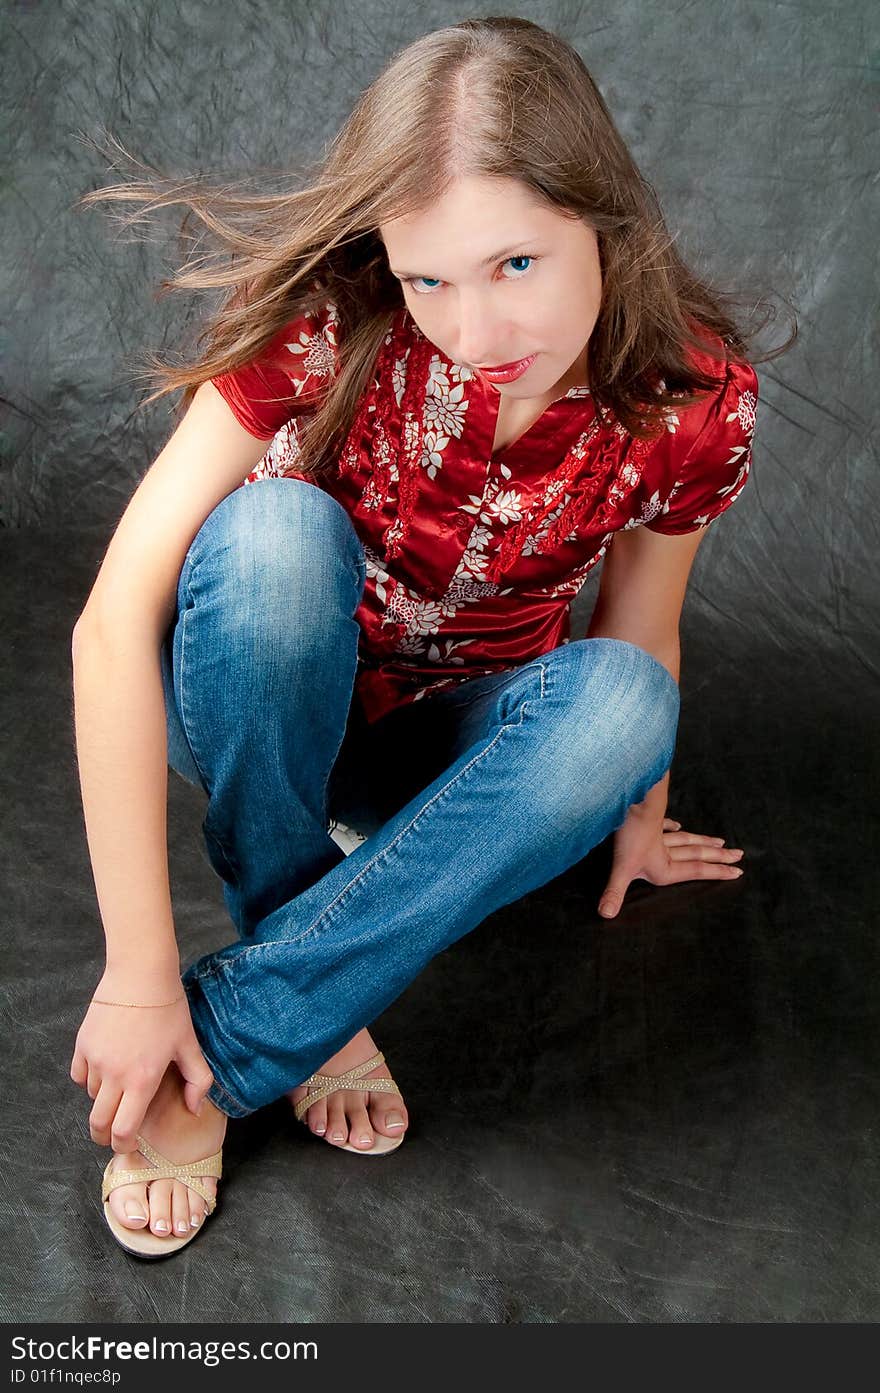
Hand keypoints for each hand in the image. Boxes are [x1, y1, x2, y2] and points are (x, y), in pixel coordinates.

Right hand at [69, 967, 214, 1151]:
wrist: (141, 975)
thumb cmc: (169, 1009)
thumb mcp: (190, 1044)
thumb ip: (198, 1081)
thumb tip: (194, 1109)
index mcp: (142, 1081)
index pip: (123, 1131)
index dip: (124, 1145)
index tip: (129, 1144)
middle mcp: (114, 1076)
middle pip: (98, 1123)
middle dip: (105, 1135)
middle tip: (114, 1133)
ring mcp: (95, 1060)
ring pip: (92, 1097)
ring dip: (103, 1099)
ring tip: (120, 1085)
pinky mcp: (82, 1045)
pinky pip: (80, 1075)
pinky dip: (90, 1079)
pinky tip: (105, 1068)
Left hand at [598, 811, 744, 918]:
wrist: (630, 803)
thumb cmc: (628, 837)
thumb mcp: (622, 869)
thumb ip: (615, 893)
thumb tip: (606, 914)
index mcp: (665, 866)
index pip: (697, 870)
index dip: (718, 872)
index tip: (738, 871)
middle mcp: (666, 851)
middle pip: (697, 853)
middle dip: (719, 856)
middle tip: (739, 855)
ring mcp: (658, 835)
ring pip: (686, 839)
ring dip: (703, 842)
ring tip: (720, 841)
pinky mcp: (649, 822)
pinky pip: (664, 824)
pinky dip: (672, 826)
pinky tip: (678, 825)